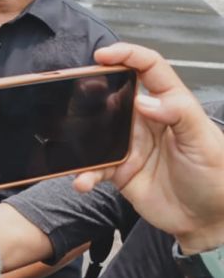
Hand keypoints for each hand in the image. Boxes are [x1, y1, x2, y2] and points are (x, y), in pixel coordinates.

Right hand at [76, 43, 223, 253]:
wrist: (206, 222)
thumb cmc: (215, 179)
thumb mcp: (205, 144)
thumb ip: (179, 115)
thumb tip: (144, 100)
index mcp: (170, 105)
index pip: (149, 69)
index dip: (127, 55)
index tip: (104, 55)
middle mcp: (145, 120)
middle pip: (113, 93)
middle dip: (91, 87)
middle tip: (72, 89)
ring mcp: (129, 144)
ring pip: (96, 128)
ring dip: (79, 132)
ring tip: (67, 136)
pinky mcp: (118, 170)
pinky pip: (93, 166)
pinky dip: (83, 173)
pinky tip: (82, 180)